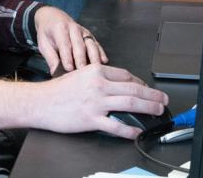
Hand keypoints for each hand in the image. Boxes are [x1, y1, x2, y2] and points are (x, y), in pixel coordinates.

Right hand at [0, 64, 167, 138]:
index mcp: (95, 71)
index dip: (141, 84)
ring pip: (130, 104)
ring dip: (148, 108)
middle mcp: (98, 85)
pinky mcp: (91, 119)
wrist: (40, 102)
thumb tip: (117, 87)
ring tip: (157, 111)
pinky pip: (116, 126)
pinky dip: (129, 130)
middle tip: (163, 100)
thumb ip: (99, 79)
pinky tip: (136, 132)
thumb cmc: (58, 91)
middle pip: (133, 89)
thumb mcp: (80, 76)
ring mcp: (96, 102)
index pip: (126, 75)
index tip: (148, 90)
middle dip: (152, 95)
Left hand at [34, 6, 106, 73]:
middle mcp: (73, 28)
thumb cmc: (47, 32)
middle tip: (82, 71)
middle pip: (79, 45)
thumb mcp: (43, 43)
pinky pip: (96, 44)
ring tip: (94, 69)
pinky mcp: (89, 35)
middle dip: (81, 59)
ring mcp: (83, 31)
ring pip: (90, 44)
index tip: (68, 69)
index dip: (67, 57)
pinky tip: (104, 61)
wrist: (52, 16)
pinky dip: (101, 52)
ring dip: (94, 57)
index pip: (64, 44)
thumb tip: (56, 73)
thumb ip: (50, 58)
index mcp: (60, 29)